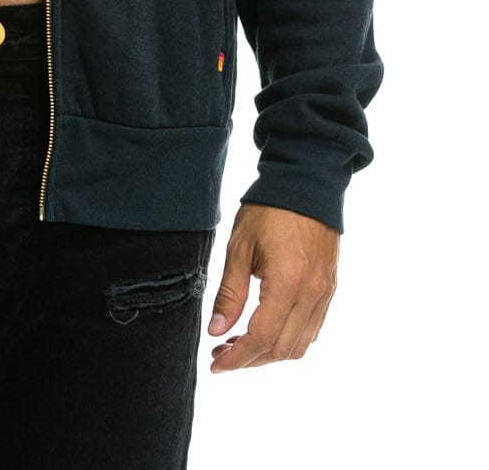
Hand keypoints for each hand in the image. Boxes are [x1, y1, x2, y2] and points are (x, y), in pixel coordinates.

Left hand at [206, 203, 337, 370]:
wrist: (307, 182)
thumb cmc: (269, 209)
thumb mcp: (240, 246)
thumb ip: (230, 292)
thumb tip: (216, 331)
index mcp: (287, 283)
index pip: (261, 338)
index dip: (236, 358)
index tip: (215, 364)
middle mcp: (311, 294)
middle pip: (281, 349)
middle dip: (249, 360)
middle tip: (222, 353)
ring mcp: (324, 293)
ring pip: (300, 345)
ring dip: (270, 354)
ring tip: (241, 344)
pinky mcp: (329, 288)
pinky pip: (312, 328)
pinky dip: (289, 340)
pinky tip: (268, 330)